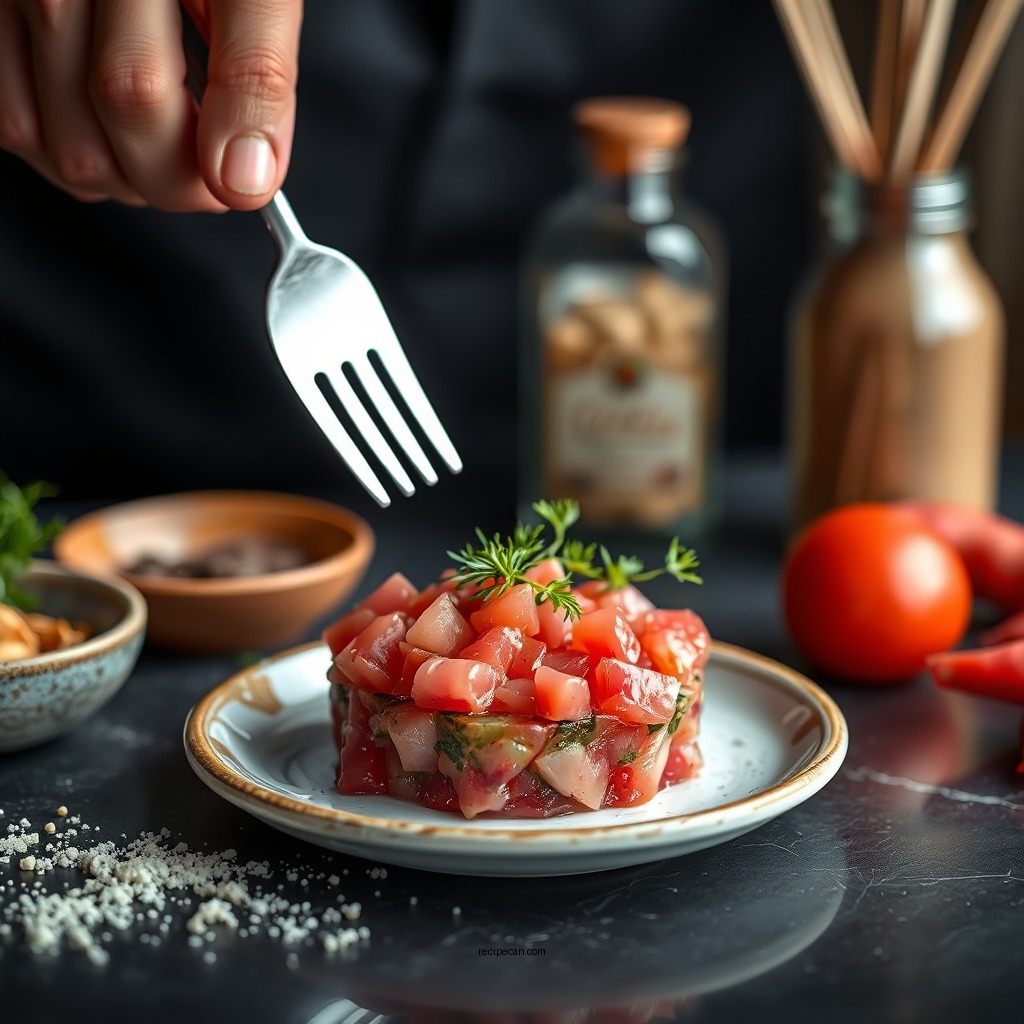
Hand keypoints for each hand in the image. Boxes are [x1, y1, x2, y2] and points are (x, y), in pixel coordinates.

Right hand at [0, 0, 301, 210]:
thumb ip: (254, 72)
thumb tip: (244, 179)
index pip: (136, 94)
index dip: (191, 171)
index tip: (236, 182)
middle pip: (87, 136)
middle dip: (163, 180)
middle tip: (211, 159)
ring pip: (43, 143)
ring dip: (115, 170)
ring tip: (164, 134)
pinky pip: (9, 117)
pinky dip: (66, 140)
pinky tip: (109, 119)